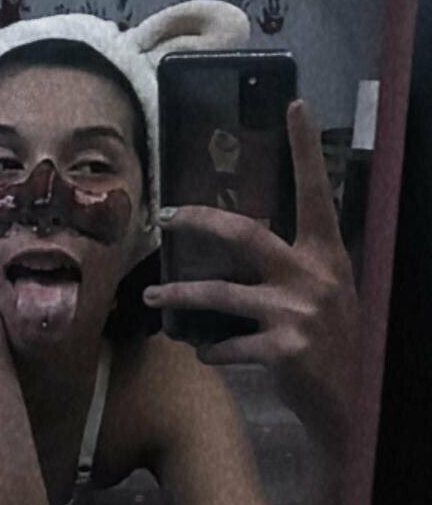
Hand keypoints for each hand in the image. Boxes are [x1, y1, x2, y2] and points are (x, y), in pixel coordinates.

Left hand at [145, 101, 358, 443]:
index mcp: (327, 253)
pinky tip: (204, 354)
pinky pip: (228, 344)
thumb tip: (243, 241)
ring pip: (220, 294)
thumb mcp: (327, 290)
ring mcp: (298, 312)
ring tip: (153, 298)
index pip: (316, 191)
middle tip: (167, 216)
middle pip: (245, 234)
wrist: (351, 400)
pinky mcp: (283, 349)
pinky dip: (211, 350)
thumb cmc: (332, 339)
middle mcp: (313, 275)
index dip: (305, 148)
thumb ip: (296, 264)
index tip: (295, 105)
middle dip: (200, 221)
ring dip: (180, 297)